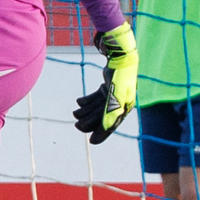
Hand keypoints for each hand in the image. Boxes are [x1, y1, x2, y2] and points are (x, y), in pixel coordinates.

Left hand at [73, 23, 138, 143]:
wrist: (120, 57)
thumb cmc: (120, 78)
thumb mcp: (115, 99)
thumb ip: (110, 115)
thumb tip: (104, 129)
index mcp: (124, 108)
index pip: (112, 125)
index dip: (102, 134)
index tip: (91, 142)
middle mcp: (120, 102)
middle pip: (102, 117)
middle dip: (89, 122)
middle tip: (77, 125)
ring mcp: (113, 94)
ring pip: (97, 107)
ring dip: (86, 111)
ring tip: (74, 114)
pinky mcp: (107, 87)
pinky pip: (96, 97)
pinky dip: (87, 101)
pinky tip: (78, 102)